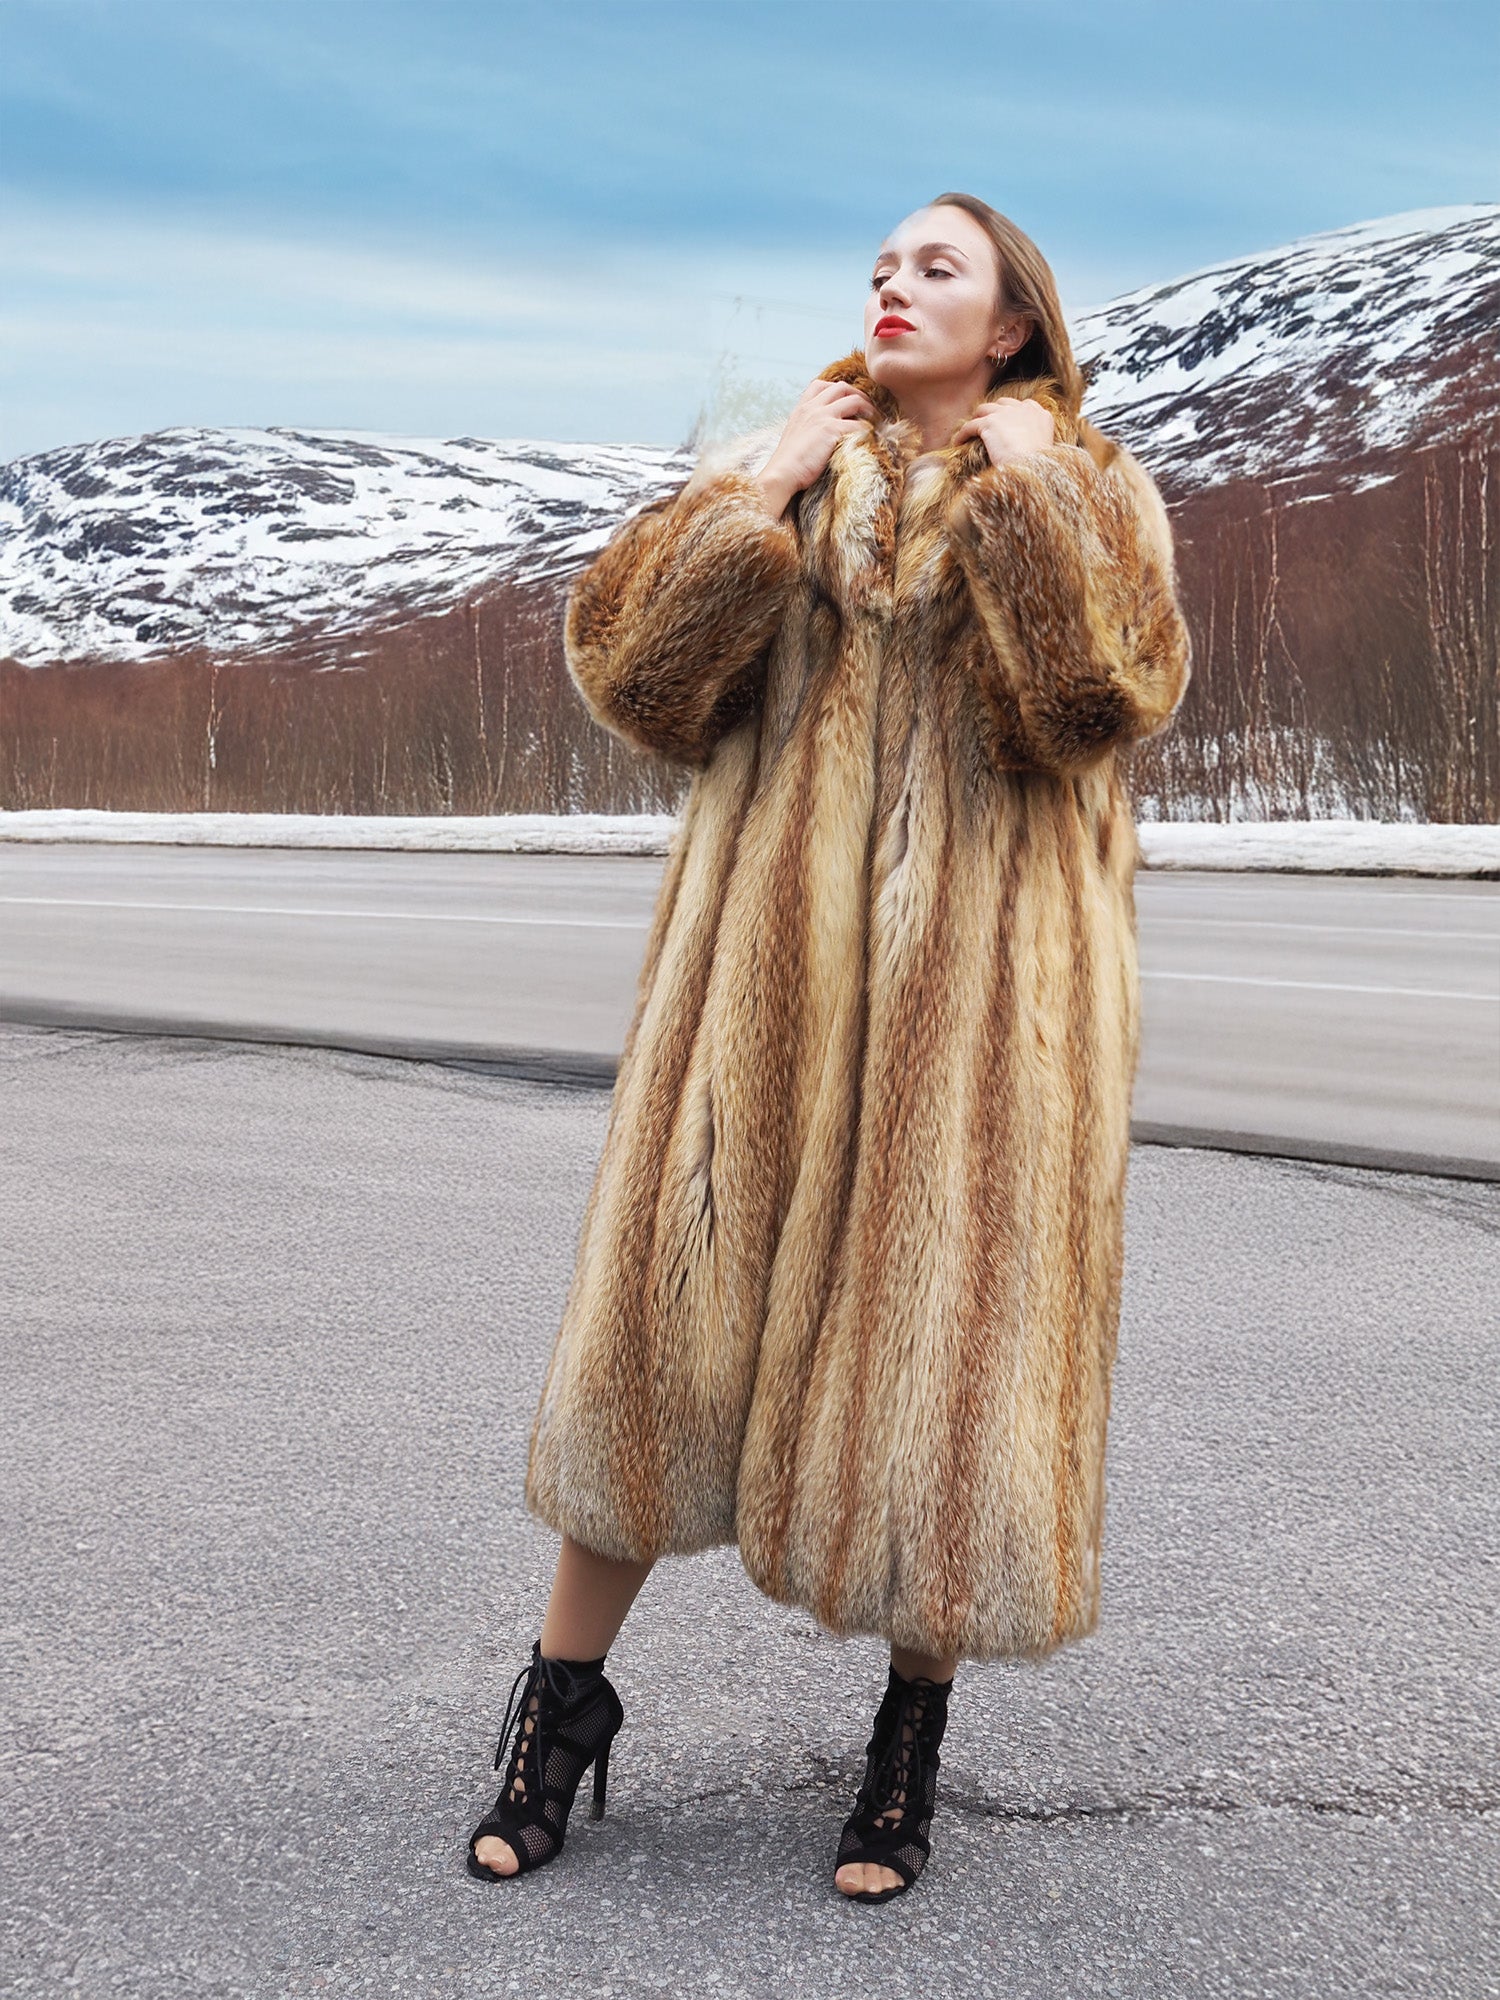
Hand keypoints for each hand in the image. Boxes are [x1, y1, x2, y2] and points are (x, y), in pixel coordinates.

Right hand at [756, 378, 877, 518]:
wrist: (782, 474)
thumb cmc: (788, 464)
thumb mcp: (794, 437)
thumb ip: (807, 429)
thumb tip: (822, 434)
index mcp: (801, 408)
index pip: (820, 385)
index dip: (837, 389)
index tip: (848, 399)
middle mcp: (812, 407)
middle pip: (841, 387)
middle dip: (857, 394)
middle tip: (867, 408)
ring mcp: (822, 416)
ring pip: (853, 400)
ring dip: (868, 408)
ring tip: (874, 420)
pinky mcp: (831, 430)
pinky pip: (858, 424)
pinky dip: (867, 430)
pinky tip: (870, 438)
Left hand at [949, 397, 1055, 467]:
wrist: (1031, 471)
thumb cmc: (1038, 469)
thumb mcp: (1043, 450)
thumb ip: (1034, 440)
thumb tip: (1022, 446)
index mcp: (1041, 415)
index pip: (1025, 406)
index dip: (1013, 414)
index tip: (1006, 422)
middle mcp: (1025, 409)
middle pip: (1003, 404)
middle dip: (994, 412)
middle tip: (986, 424)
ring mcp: (1006, 413)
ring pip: (984, 410)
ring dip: (977, 418)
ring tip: (970, 430)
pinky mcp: (989, 422)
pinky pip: (970, 426)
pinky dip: (963, 434)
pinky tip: (958, 443)